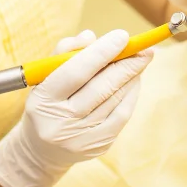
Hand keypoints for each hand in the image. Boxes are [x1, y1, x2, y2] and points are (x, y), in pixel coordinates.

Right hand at [0, 30, 149, 186]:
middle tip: (144, 48)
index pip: (75, 72)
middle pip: (101, 87)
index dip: (101, 52)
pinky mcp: (97, 146)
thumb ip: (66, 51)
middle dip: (126, 64)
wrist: (42, 150)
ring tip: (141, 60)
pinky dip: (131, 94)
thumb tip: (91, 36)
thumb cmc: (48, 102)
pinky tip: (135, 81)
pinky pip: (122, 115)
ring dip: (132, 77)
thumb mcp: (45, 76)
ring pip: (115, 100)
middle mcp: (61, 122)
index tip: (122, 36)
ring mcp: (81, 138)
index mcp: (43, 100)